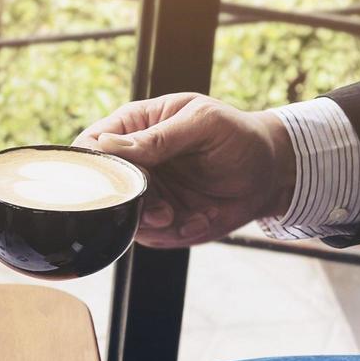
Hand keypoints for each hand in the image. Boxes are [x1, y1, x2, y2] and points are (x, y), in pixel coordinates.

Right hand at [75, 93, 294, 247]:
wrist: (268, 175)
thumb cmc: (237, 137)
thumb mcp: (203, 124)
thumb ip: (159, 136)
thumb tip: (109, 145)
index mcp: (134, 127)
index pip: (91, 145)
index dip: (92, 165)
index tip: (117, 181)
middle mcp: (131, 163)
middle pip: (102, 189)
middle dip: (128, 203)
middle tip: (161, 209)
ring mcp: (142, 195)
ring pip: (121, 217)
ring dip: (153, 223)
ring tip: (182, 216)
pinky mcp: (158, 222)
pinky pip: (150, 237)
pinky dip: (176, 233)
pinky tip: (201, 219)